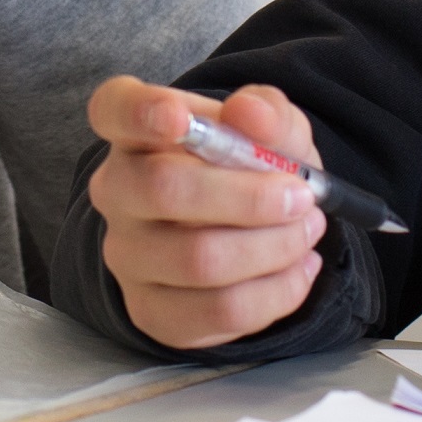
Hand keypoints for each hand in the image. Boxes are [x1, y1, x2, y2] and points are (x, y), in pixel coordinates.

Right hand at [84, 74, 325, 349]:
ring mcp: (126, 255)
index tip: (179, 117)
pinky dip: (277, 291)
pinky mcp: (151, 311)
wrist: (246, 234)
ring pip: (200, 259)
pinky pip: (219, 310)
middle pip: (164, 190)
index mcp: (134, 129)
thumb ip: (266, 111)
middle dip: (249, 196)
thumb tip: (250, 114)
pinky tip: (298, 269)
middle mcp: (116, 190)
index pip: (114, 110)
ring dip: (274, 247)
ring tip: (306, 230)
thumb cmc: (248, 167)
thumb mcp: (269, 128)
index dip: (140, 112)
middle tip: (302, 196)